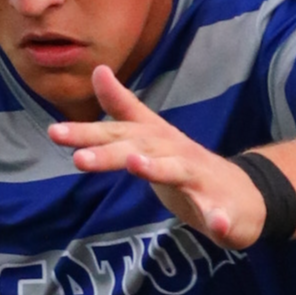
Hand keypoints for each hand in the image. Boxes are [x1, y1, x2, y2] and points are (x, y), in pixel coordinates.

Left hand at [51, 67, 272, 246]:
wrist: (242, 193)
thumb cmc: (187, 165)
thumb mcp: (151, 136)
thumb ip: (122, 107)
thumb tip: (98, 69)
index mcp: (156, 141)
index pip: (117, 134)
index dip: (86, 133)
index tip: (54, 132)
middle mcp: (176, 154)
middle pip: (139, 149)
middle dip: (110, 153)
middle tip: (78, 159)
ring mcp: (200, 179)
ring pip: (177, 171)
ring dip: (158, 169)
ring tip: (137, 166)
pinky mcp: (221, 205)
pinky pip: (220, 213)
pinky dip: (219, 217)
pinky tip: (217, 224)